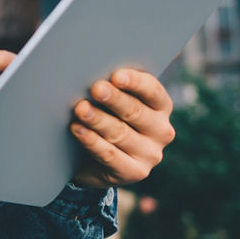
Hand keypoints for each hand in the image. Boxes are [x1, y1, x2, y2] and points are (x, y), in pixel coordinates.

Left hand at [69, 68, 174, 188]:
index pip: (153, 91)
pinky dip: (92, 141)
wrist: (96, 161)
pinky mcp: (135, 172)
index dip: (135, 82)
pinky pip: (110, 155)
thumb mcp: (114, 103)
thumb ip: (114, 87)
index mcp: (161, 107)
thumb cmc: (107, 118)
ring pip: (120, 133)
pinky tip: (77, 130)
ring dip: (98, 120)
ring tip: (80, 109)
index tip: (116, 75)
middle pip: (135, 111)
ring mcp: (150, 154)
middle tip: (95, 88)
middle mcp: (162, 131)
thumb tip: (94, 67)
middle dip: (114, 99)